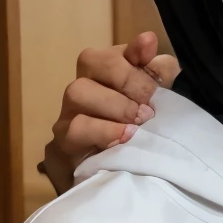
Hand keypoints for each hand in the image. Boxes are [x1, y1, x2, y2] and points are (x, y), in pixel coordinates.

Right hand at [39, 31, 177, 194]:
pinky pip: (75, 129)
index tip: (154, 63)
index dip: (133, 53)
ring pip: (78, 91)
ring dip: (114, 105)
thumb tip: (148, 41)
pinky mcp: (63, 144)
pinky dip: (102, 131)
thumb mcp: (158, 103)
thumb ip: (156, 72)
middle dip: (126, 79)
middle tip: (150, 105)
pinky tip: (124, 138)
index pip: (112, 50)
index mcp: (107, 73)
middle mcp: (85, 87)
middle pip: (90, 61)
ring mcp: (70, 114)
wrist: (125, 180)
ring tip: (139, 123)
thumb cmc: (143, 136)